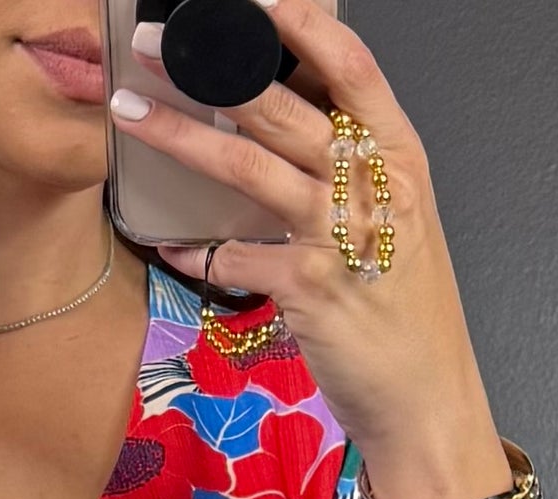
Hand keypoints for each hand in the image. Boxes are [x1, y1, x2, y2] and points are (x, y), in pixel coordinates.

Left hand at [111, 0, 507, 498]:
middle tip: (156, 46)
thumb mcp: (397, 225)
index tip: (253, 2)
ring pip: (246, 164)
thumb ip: (354, 172)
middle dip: (212, 68)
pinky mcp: (305, 287)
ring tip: (131, 113)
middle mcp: (370, 186)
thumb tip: (292, 126)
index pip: (352, 68)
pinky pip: (231, 256)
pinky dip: (195, 250)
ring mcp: (337, 235)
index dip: (301, 26)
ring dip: (180, 137)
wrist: (427, 399)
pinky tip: (169, 244)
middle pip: (281, 106)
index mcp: (399, 158)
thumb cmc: (406, 314)